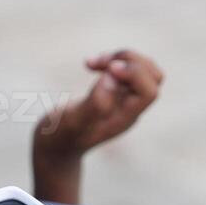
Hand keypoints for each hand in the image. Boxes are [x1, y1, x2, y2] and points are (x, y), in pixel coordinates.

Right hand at [34, 49, 164, 158]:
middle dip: (130, 60)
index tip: (109, 69)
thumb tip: (112, 78)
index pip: (149, 92)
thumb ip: (94, 104)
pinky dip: (110, 61)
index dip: (134, 73)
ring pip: (142, 70)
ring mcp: (121, 101)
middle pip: (153, 77)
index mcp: (124, 119)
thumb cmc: (60, 137)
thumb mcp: (72, 121)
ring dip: (120, 58)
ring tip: (94, 62)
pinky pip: (125, 70)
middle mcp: (128, 109)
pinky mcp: (111, 93)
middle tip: (102, 63)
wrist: (52, 147)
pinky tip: (89, 64)